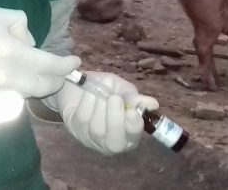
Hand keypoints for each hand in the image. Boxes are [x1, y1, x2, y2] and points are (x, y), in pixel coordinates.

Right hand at [0, 5, 79, 100]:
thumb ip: (18, 22)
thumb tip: (28, 39)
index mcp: (15, 55)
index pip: (52, 66)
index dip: (67, 64)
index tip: (75, 61)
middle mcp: (11, 79)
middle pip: (46, 86)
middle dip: (57, 78)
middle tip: (59, 69)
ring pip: (29, 92)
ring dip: (38, 83)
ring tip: (34, 70)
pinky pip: (11, 95)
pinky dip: (17, 87)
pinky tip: (8, 75)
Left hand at [44, 71, 158, 155]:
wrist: (81, 84)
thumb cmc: (106, 89)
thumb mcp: (122, 90)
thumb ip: (135, 98)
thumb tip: (152, 104)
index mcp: (128, 135)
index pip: (133, 138)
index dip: (133, 126)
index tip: (132, 110)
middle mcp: (110, 142)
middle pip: (114, 143)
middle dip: (115, 120)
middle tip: (115, 98)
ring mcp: (91, 139)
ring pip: (97, 130)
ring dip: (100, 106)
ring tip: (102, 88)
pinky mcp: (75, 130)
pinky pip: (82, 119)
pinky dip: (87, 103)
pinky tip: (90, 92)